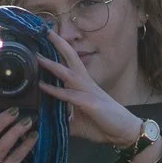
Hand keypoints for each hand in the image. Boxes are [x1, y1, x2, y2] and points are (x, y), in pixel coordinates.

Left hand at [36, 27, 143, 147]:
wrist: (124, 132)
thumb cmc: (103, 123)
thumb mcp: (78, 121)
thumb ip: (64, 118)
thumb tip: (48, 122)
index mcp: (84, 84)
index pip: (70, 62)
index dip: (59, 50)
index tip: (46, 38)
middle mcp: (86, 84)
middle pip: (71, 58)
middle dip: (58, 44)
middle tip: (45, 31)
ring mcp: (88, 92)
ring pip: (68, 73)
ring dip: (52, 64)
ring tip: (37, 56)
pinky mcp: (90, 104)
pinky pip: (69, 95)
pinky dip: (55, 91)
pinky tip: (43, 86)